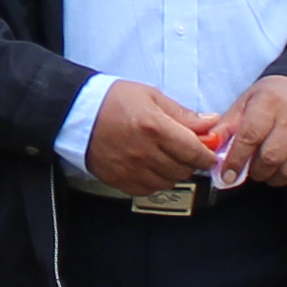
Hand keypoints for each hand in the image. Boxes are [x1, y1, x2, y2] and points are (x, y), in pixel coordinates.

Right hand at [80, 80, 223, 197]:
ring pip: (168, 182)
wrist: (76, 114)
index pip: (194, 151)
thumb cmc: (113, 101)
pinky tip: (151, 167)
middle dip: (190, 162)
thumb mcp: (151, 96)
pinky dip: (155, 181)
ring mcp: (131, 169)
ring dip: (173, 172)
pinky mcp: (120, 180)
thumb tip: (209, 123)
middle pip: (183, 169)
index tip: (209, 153)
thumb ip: (182, 114)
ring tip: (166, 157)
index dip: (207, 155)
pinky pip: (148, 190)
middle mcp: (144, 152)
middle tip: (186, 151)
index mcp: (155, 127)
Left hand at [216, 73, 286, 186]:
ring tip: (267, 170)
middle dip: (256, 171)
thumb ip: (229, 124)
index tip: (228, 174)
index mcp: (270, 103)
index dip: (236, 160)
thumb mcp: (248, 101)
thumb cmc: (276, 96)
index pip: (250, 137)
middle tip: (250, 170)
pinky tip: (286, 169)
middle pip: (271, 157)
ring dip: (274, 177)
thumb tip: (211, 145)